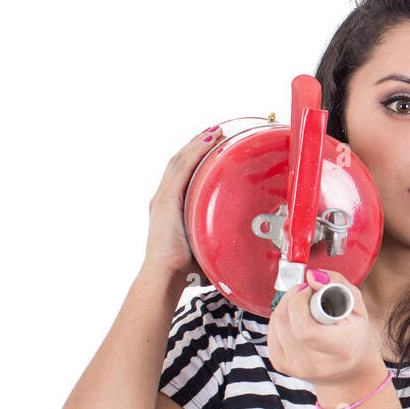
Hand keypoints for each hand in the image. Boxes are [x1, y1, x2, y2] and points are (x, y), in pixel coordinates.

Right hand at [142, 125, 220, 284]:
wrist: (166, 276)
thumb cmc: (185, 270)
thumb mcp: (206, 249)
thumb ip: (220, 242)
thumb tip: (246, 250)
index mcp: (170, 208)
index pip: (183, 175)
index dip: (196, 157)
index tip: (213, 146)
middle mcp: (163, 199)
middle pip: (181, 163)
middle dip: (198, 145)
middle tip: (217, 132)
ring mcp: (163, 199)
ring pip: (181, 162)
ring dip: (198, 144)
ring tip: (216, 132)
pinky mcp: (166, 201)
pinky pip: (182, 170)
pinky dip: (195, 152)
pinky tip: (208, 141)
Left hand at [267, 268, 378, 389]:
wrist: (347, 371)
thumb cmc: (354, 338)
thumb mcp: (357, 307)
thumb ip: (337, 285)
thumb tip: (311, 276)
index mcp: (339, 350)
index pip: (305, 328)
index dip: (302, 300)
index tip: (313, 290)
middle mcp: (315, 363)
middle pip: (286, 320)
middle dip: (294, 297)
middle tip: (308, 292)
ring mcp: (295, 366)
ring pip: (276, 322)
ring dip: (286, 304)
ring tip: (304, 304)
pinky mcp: (280, 364)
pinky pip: (272, 330)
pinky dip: (281, 317)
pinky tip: (296, 318)